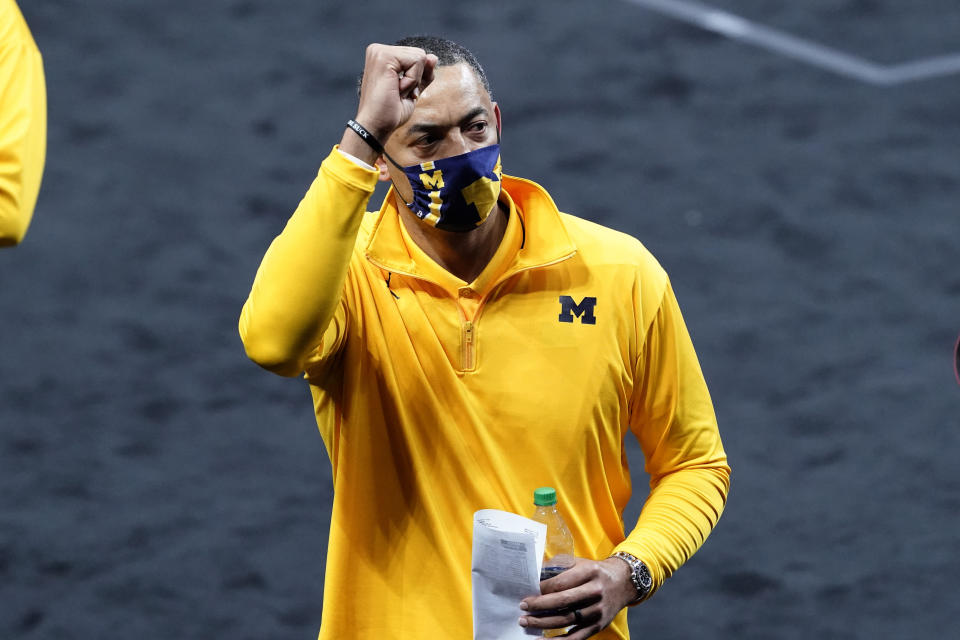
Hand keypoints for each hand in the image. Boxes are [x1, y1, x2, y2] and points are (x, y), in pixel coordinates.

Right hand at [355, 43, 436, 140]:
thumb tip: (433, 57)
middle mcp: (379, 50)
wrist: (376, 126)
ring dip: (414, 81)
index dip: (416, 78)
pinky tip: (397, 89)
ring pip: (420, 57)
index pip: (416, 56)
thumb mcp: (412, 90)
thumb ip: (422, 73)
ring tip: (397, 91)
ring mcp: (379, 51)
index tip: (400, 92)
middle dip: (416, 78)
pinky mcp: (384, 56)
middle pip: (419, 54)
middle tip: (398, 93)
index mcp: (383, 56)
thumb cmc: (390, 112)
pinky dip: (413, 80)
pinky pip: (417, 61)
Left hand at [518, 557, 636, 638]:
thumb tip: (534, 575)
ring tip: (526, 621)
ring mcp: (597, 610)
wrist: (622, 583)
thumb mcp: (579, 563)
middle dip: (539, 606)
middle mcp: (595, 591)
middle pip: (562, 601)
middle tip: (522, 607)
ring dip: (543, 623)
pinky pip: (575, 637)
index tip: (527, 592)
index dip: (541, 589)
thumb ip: (558, 567)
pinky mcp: (598, 625)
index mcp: (589, 572)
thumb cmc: (594, 572)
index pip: (561, 582)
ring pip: (566, 620)